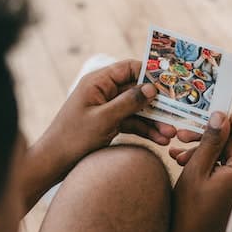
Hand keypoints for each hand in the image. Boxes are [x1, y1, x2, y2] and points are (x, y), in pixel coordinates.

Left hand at [43, 59, 176, 164]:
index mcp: (98, 82)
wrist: (54, 163)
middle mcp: (104, 92)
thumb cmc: (73, 138)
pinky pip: (133, 124)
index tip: (171, 85)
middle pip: (138, 91)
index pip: (130, 68)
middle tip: (176, 115)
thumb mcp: (104, 119)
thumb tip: (152, 87)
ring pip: (138, 110)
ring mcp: (108, 109)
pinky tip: (160, 141)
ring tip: (170, 136)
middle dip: (157, 105)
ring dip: (155, 122)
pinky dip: (146, 131)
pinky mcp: (110, 124)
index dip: (151, 74)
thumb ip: (129, 102)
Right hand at [166, 112, 231, 231]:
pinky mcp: (231, 190)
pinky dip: (204, 162)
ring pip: (225, 154)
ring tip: (175, 152)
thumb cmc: (190, 211)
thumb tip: (221, 115)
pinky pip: (221, 167)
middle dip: (209, 135)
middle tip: (182, 134)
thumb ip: (210, 141)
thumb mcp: (196, 170)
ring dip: (202, 149)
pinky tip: (180, 160)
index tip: (209, 116)